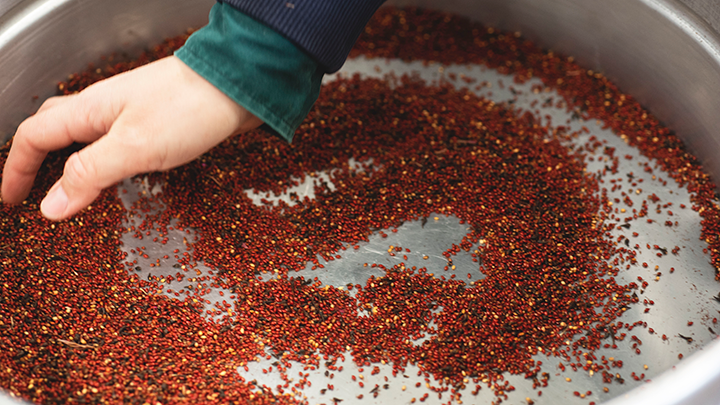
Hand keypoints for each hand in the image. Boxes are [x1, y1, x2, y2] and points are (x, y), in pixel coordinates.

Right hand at [1, 56, 261, 219]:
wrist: (238, 85)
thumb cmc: (188, 108)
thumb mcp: (133, 146)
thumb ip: (90, 174)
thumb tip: (50, 206)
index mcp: (88, 110)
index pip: (34, 137)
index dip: (15, 169)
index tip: (9, 200)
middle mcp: (104, 109)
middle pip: (53, 131)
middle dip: (35, 162)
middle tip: (29, 193)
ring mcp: (131, 114)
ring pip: (85, 138)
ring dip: (69, 164)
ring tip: (67, 193)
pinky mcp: (156, 123)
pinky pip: (115, 144)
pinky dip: (104, 164)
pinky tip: (116, 178)